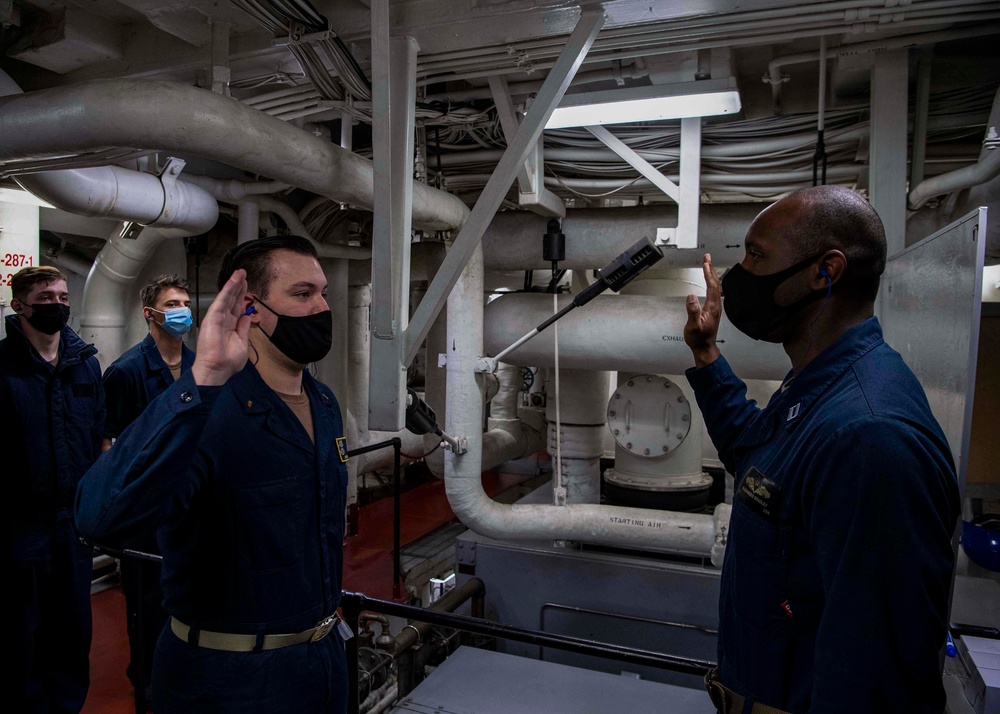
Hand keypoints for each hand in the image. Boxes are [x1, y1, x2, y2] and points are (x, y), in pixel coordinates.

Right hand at [191, 269, 250, 386]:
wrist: (217, 369)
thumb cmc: (228, 361)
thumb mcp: (241, 343)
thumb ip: (243, 328)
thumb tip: (246, 316)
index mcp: (230, 325)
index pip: (237, 307)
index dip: (242, 295)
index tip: (247, 285)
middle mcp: (223, 319)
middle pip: (232, 299)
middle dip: (238, 286)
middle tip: (244, 273)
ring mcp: (217, 317)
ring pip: (227, 297)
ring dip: (233, 284)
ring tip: (240, 272)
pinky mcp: (212, 317)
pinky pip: (221, 300)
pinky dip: (227, 290)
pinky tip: (233, 280)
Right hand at [684, 253, 721, 367]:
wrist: (704, 347)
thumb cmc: (698, 338)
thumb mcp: (693, 326)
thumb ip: (692, 311)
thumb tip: (691, 296)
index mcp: (712, 307)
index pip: (712, 285)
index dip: (708, 273)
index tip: (705, 262)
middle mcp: (716, 305)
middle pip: (716, 283)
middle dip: (711, 269)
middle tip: (707, 258)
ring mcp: (715, 307)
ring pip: (716, 287)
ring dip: (712, 275)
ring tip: (708, 266)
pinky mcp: (713, 310)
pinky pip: (714, 292)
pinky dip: (711, 283)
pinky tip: (709, 282)